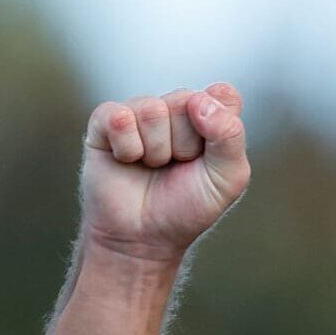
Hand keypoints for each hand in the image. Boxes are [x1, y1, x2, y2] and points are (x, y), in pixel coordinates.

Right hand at [80, 83, 250, 261]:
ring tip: (152, 166)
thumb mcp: (228, 178)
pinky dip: (127, 148)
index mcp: (210, 114)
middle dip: (185, 145)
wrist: (143, 239)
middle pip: (186, 101)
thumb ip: (230, 135)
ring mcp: (139, 111)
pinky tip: (127, 160)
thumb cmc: (188, 207)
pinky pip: (118, 117)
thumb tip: (200, 100)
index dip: (217, 126)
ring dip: (155, 151)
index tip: (208, 156)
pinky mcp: (106, 121)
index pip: (222, 95)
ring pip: (152, 110)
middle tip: (176, 166)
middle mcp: (176, 106)